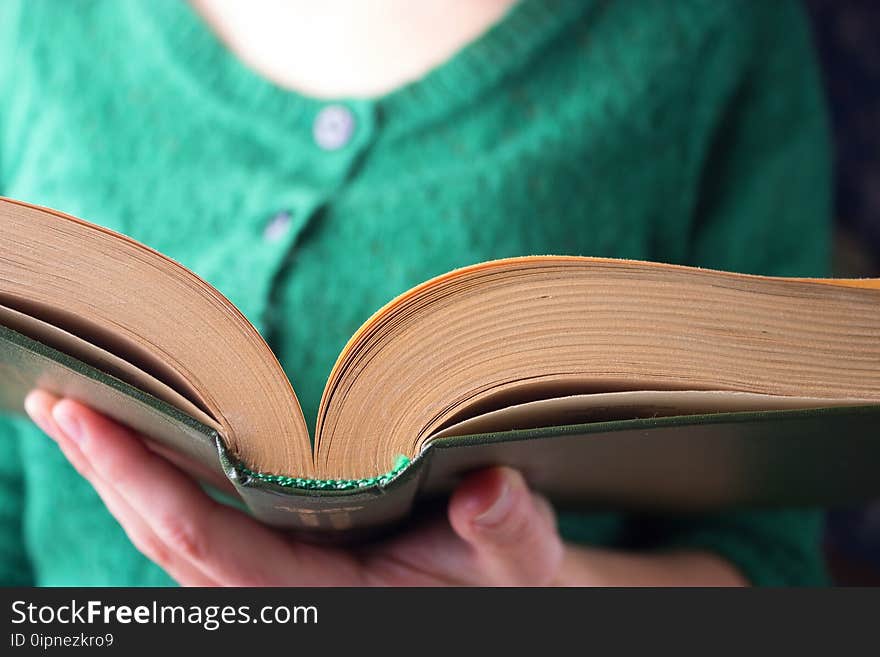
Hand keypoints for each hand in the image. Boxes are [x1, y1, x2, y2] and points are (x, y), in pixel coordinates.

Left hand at [24, 390, 564, 585]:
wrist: (502, 595)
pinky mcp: (279, 559)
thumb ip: (508, 532)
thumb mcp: (523, 561)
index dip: (139, 478)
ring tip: (76, 411)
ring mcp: (274, 578)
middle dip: (105, 468)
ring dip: (120, 474)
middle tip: (53, 398)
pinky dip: (160, 481)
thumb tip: (490, 491)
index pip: (203, 538)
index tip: (85, 417)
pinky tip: (146, 443)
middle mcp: (281, 591)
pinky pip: (198, 524)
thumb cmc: (503, 580)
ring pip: (171, 532)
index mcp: (322, 596)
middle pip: (163, 534)